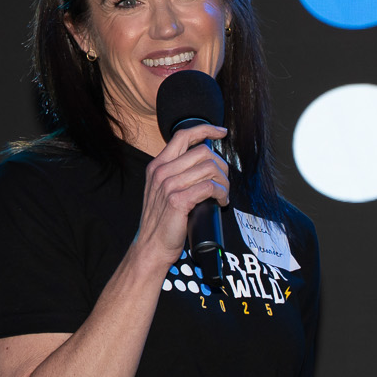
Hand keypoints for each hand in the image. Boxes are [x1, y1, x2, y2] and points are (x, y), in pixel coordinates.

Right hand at [136, 124, 229, 258]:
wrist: (152, 246)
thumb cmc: (163, 221)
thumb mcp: (164, 190)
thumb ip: (180, 174)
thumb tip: (207, 164)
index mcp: (158, 165)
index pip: (183, 136)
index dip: (205, 130)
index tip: (221, 132)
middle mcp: (162, 172)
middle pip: (203, 152)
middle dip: (221, 166)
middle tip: (224, 182)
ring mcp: (169, 185)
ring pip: (209, 169)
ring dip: (224, 182)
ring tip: (223, 195)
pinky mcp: (178, 200)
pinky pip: (209, 187)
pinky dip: (221, 193)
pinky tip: (221, 202)